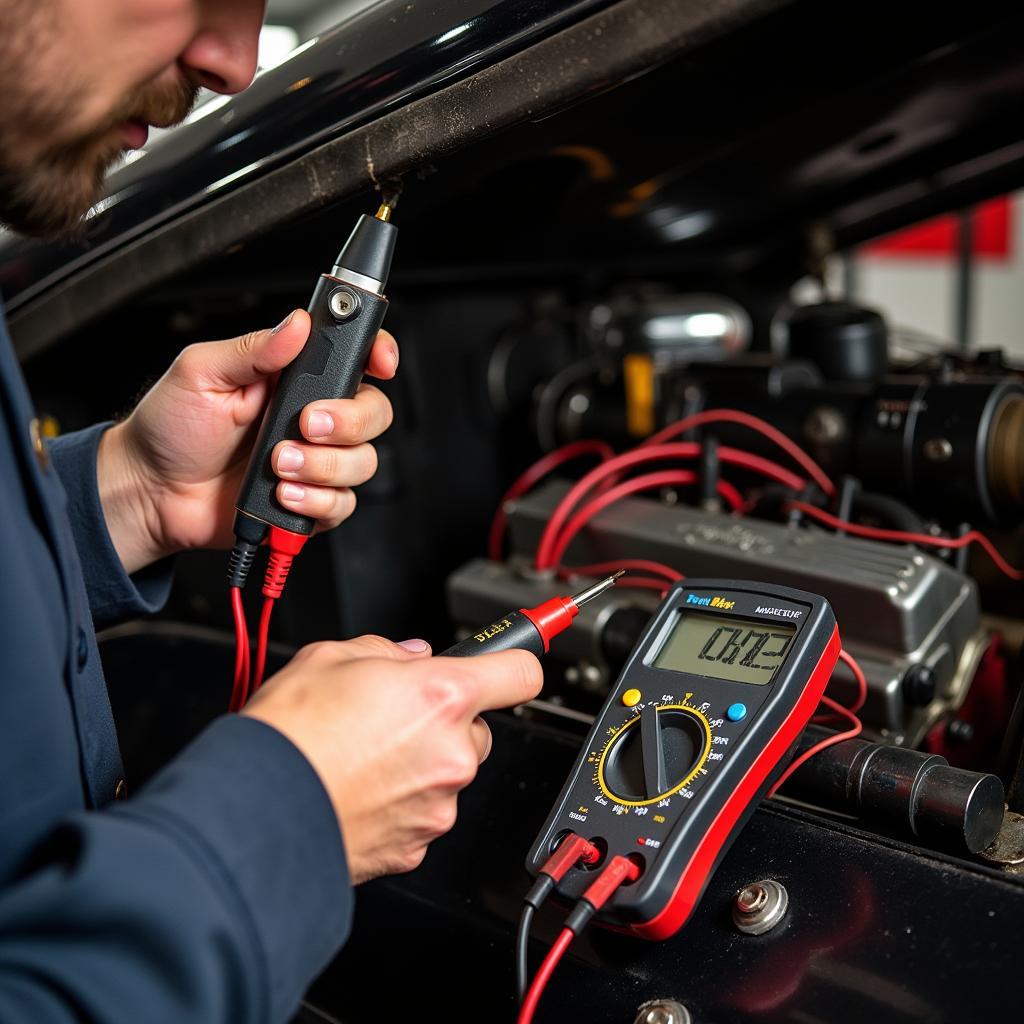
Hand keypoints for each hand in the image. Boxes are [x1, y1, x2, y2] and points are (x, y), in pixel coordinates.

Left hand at [96, 310, 397, 573]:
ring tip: (276, 465)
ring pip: (363, 462)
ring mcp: (315, 461)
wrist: (149, 492)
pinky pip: (342, 504)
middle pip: (374, 412)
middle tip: (304, 425)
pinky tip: (282, 494)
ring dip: (323, 466)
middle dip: (347, 421)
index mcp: (294, 376)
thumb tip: (297, 323)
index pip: (357, 357)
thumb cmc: (170, 429)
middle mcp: (313, 416)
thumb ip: (254, 347)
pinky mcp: (310, 502)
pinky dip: (316, 501)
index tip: (380, 362)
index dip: (378, 355)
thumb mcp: (201, 371)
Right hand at [242, 636, 542, 883]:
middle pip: (478, 730)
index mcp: (443, 696)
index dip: (515, 663)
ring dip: (422, 764)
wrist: (255, 813)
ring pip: (449, 774)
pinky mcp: (416, 846)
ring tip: (364, 757)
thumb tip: (406, 656)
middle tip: (395, 718)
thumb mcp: (330, 656)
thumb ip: (384, 650)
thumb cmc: (290, 737)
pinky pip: (423, 813)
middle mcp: (451, 753)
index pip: (520, 674)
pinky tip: (361, 791)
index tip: (514, 661)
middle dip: (446, 722)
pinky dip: (402, 804)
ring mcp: (437, 805)